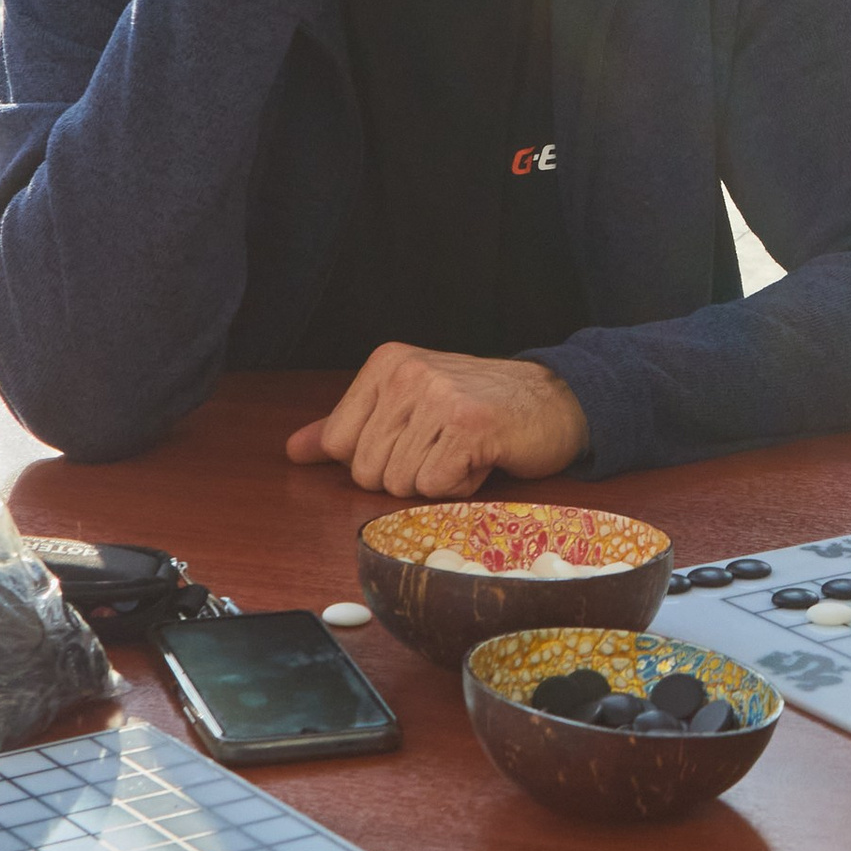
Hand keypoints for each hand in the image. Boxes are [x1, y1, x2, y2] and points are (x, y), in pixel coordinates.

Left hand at [284, 347, 591, 496]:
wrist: (556, 401)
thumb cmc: (480, 409)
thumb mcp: (409, 408)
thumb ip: (348, 428)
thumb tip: (295, 450)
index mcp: (386, 363)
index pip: (340, 444)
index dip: (379, 458)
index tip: (417, 437)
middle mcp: (407, 373)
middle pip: (367, 471)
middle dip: (408, 474)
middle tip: (446, 446)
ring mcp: (437, 396)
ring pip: (399, 483)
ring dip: (437, 481)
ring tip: (464, 450)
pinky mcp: (467, 425)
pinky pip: (435, 487)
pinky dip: (460, 487)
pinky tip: (481, 458)